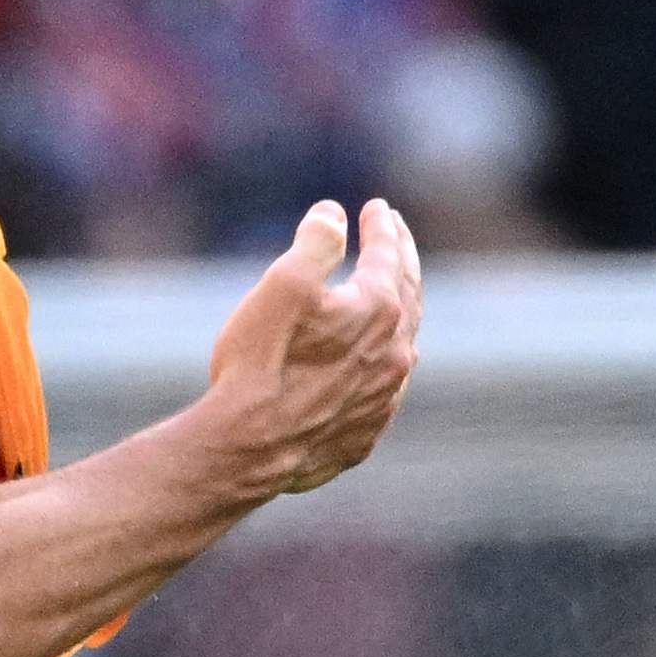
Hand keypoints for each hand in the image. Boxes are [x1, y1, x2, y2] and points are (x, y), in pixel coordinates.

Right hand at [190, 197, 420, 499]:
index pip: (388, 255)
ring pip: (402, 347)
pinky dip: (379, 370)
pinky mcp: (364, 435)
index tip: (376, 208)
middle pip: (408, 296)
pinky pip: (382, 393)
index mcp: (379, 310)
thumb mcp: (282, 284)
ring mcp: (382, 398)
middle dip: (402, 262)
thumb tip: (333, 215)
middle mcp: (394, 353)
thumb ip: (315, 242)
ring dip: (398, 318)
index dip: (381, 227)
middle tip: (396, 239)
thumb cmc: (260, 363)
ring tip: (392, 302)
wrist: (248, 447)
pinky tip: (367, 371)